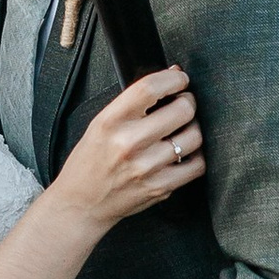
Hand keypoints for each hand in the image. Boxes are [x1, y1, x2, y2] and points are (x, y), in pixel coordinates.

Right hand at [54, 65, 202, 227]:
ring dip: (193, 129)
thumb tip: (172, 76)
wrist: (82, 203)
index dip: (174, 79)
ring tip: (182, 129)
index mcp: (111, 122)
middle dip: (187, 102)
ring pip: (194, 136)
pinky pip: (197, 165)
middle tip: (183, 104)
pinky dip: (196, 155)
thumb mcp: (100, 124)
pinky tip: (184, 152)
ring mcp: (147, 167)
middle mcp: (129, 143)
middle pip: (182, 110)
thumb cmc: (91, 161)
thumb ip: (133, 103)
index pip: (150, 88)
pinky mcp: (160, 187)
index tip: (180, 79)